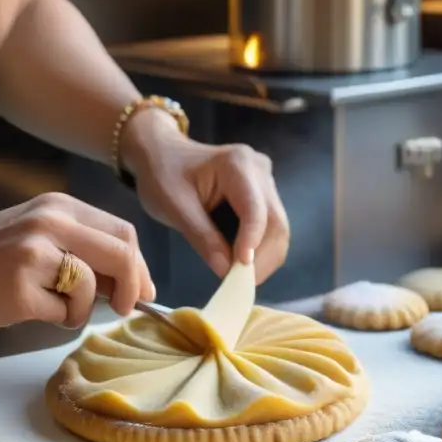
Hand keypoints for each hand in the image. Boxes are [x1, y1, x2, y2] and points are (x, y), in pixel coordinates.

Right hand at [0, 193, 154, 328]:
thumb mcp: (44, 236)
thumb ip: (87, 250)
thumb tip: (137, 284)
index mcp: (61, 208)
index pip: (123, 233)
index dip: (141, 266)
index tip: (143, 291)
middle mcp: (51, 223)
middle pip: (121, 254)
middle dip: (133, 287)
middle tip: (125, 308)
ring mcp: (34, 254)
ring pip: (94, 287)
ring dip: (85, 308)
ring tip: (56, 305)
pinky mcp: (21, 288)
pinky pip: (67, 312)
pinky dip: (62, 319)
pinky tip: (35, 309)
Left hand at [122, 109, 290, 282]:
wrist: (162, 155)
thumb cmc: (163, 175)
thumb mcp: (174, 207)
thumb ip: (202, 238)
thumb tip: (226, 271)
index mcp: (237, 164)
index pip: (255, 210)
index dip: (252, 242)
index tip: (240, 272)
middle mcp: (259, 170)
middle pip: (276, 223)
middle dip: (262, 259)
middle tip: (241, 286)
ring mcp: (265, 182)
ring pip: (278, 229)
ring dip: (264, 259)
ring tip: (240, 279)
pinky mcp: (264, 196)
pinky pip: (271, 229)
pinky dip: (260, 251)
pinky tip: (242, 266)